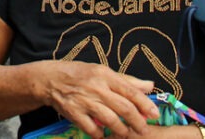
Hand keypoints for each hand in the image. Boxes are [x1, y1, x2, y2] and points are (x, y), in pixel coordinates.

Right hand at [41, 61, 158, 138]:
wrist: (49, 79)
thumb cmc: (79, 74)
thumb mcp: (102, 71)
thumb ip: (127, 80)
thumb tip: (150, 86)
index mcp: (105, 75)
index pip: (130, 91)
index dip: (145, 104)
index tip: (154, 114)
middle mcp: (96, 87)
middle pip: (123, 108)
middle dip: (137, 122)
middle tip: (144, 129)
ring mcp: (84, 101)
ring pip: (110, 120)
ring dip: (121, 130)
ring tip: (126, 133)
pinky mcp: (74, 113)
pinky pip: (92, 129)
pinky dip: (100, 134)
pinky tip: (103, 134)